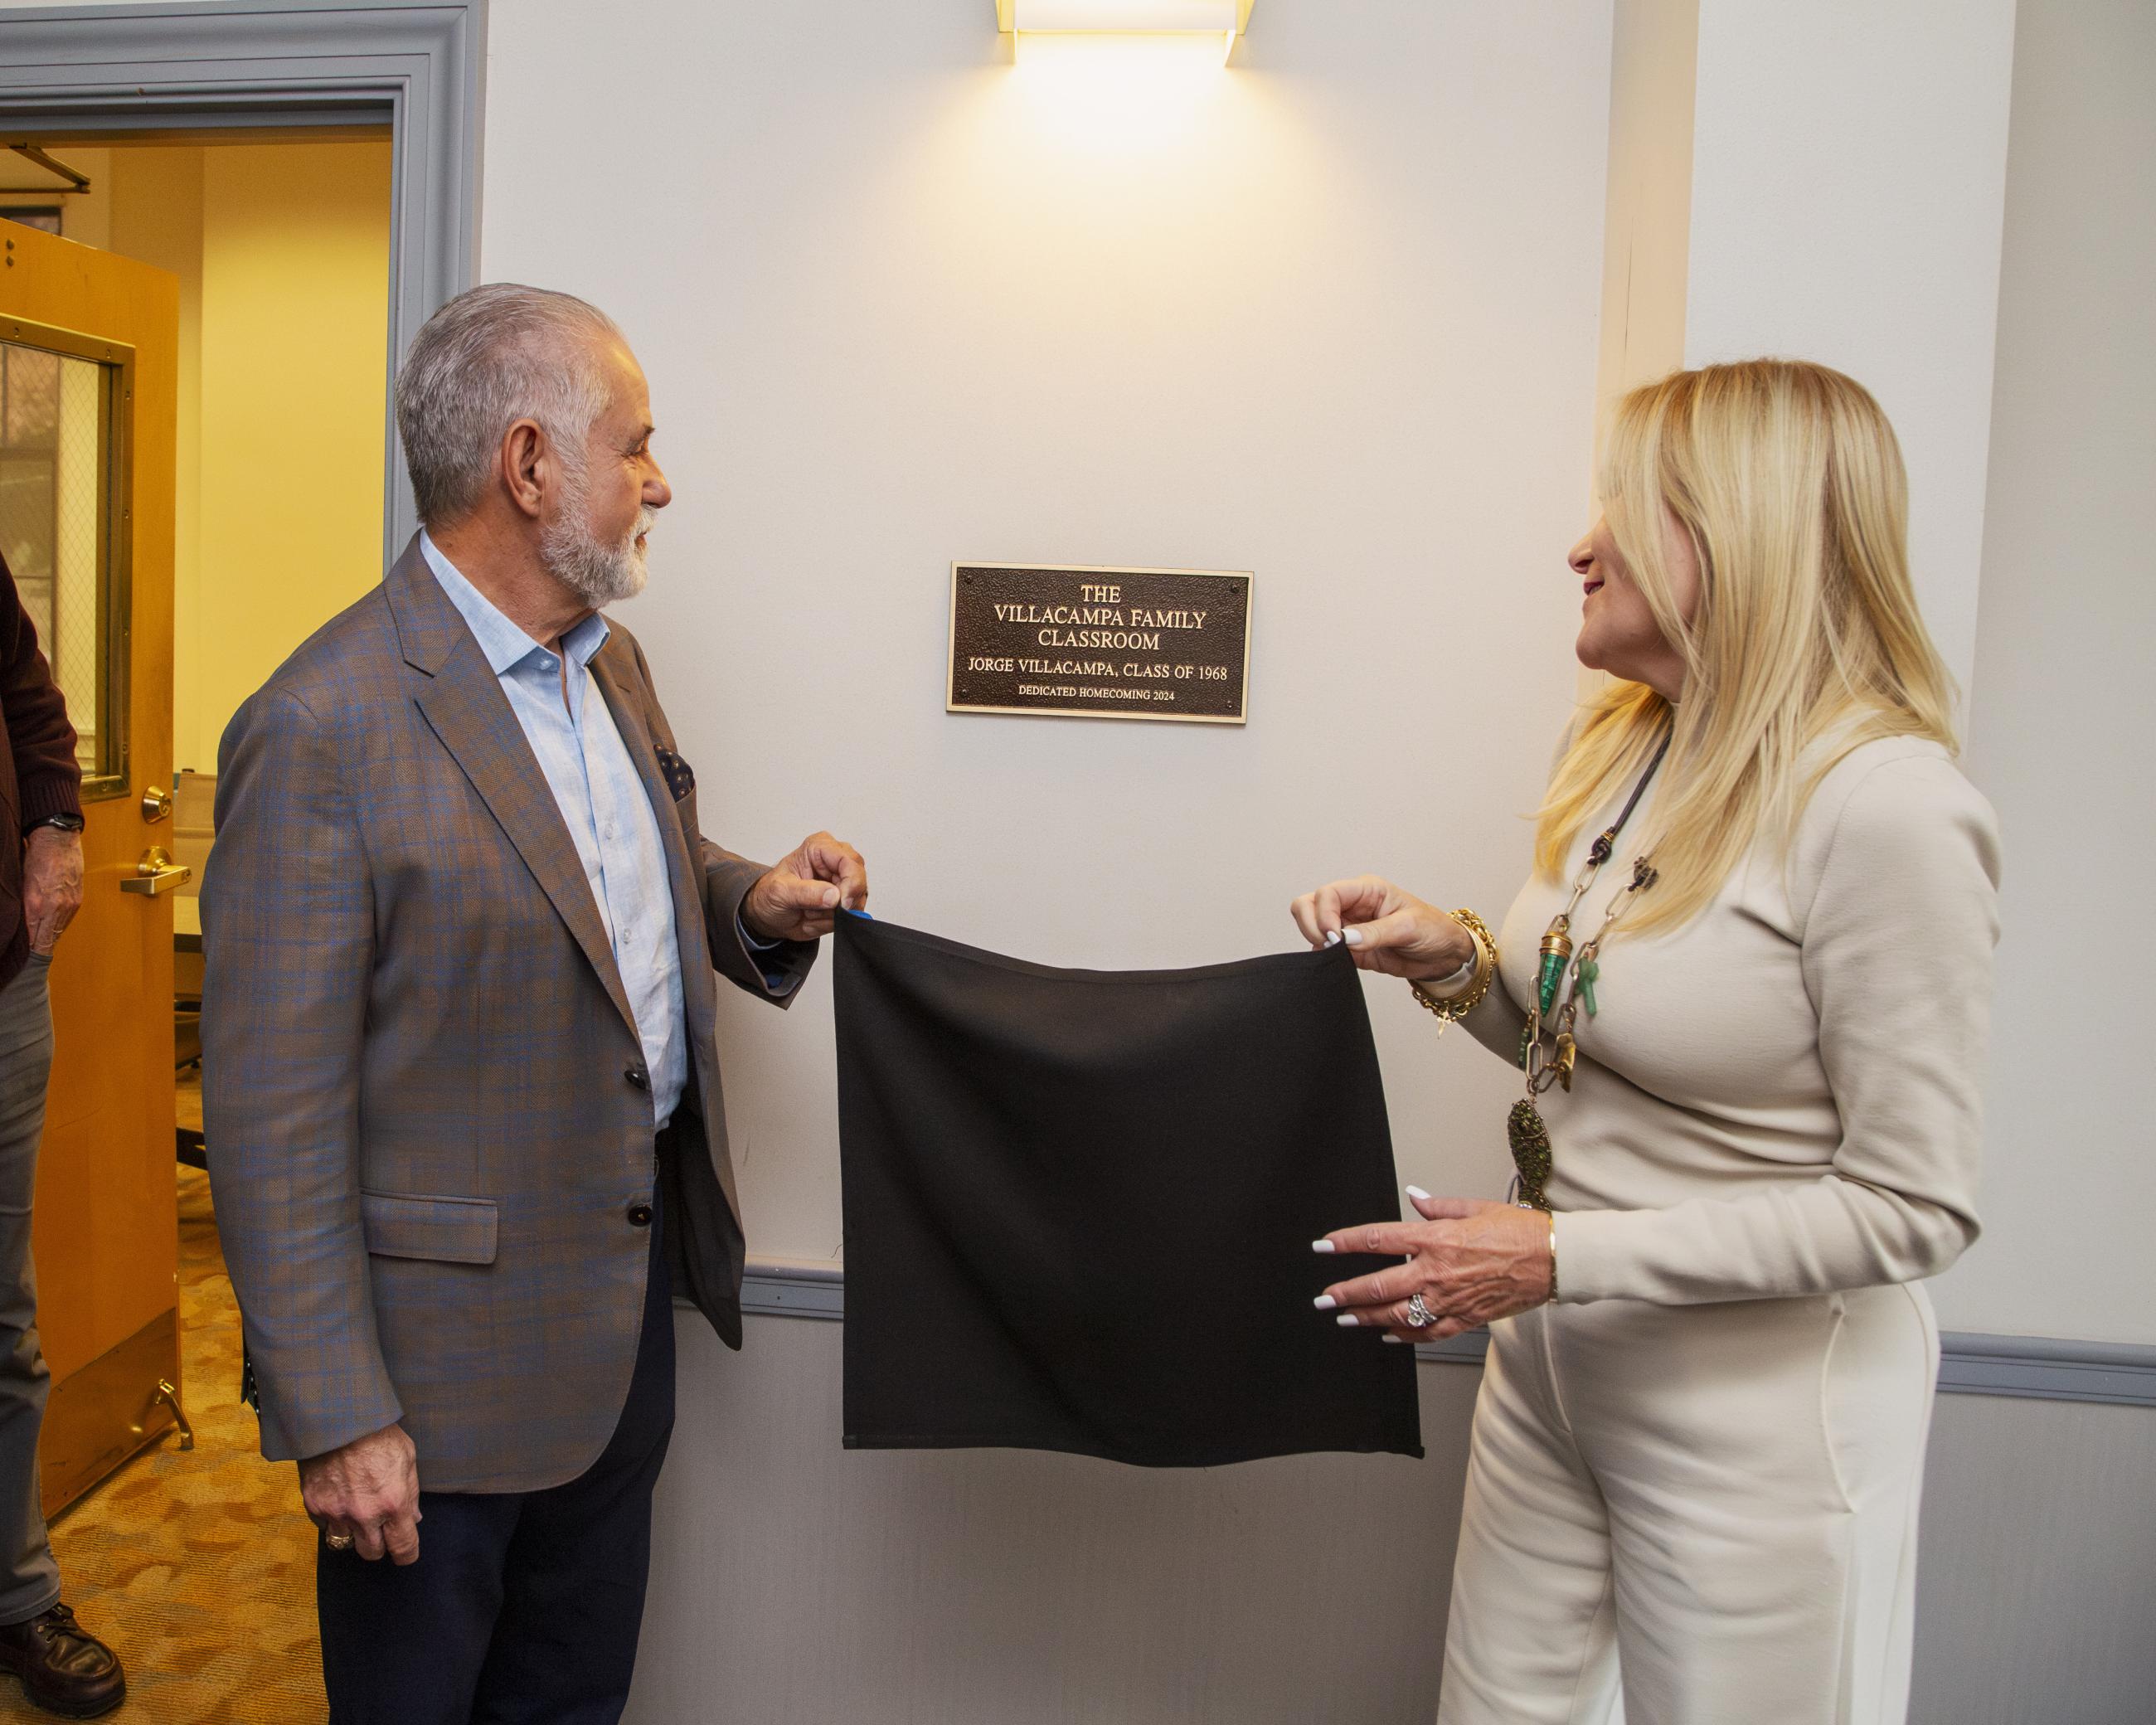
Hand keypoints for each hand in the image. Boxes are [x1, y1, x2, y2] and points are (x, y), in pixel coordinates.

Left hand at [22, 828, 82, 955]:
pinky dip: (57, 928)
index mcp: (37, 905)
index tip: (24, 962)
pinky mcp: (77, 901)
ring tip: (40, 951)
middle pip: (46, 941)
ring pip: (57, 932)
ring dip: (47, 940)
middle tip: (31, 965)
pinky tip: (50, 930)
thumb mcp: (21, 884)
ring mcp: (69, 906)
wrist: (59, 840)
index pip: (32, 939)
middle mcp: (55, 909)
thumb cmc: (36, 858)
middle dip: (38, 952)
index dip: (28, 953)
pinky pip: (65, 921)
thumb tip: (21, 926)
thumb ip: (23, 908)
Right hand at [299, 1423, 420, 1563]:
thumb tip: (413, 1518)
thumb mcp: (407, 1457)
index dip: (407, 1555)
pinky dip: (332, 1520)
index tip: (406, 1554)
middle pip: (372, 1553)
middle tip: (380, 1530)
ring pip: (345, 1543)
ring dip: (353, 1534)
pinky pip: (325, 1527)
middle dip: (379, 1545)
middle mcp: (364, 1514)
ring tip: (357, 1513)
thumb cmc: (378, 1433)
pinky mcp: (315, 1506)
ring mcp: (336, 1512)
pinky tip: (339, 1501)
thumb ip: (410, 1492)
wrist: (338, 1419)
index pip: (403, 1547)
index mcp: (393, 1502)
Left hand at [742, 831, 867, 941]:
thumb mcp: (780, 892)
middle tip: (820, 910)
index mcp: (819, 848)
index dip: (850, 883)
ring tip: (810, 911)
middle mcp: (834, 861)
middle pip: (859, 879)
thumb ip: (806, 893)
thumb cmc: (770, 895)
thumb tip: (833, 896)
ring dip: (834, 914)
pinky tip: (816, 917)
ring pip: (857, 900)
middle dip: (841, 901)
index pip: (849, 860)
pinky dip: (833, 922)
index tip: (841, 903)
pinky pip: (852, 914)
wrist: (767, 915)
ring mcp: (842, 881)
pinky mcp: (845, 900)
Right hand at [1288, 875, 1472, 981]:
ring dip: (1315, 939)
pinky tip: (1337, 961)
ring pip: (1311, 925)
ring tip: (1336, 953)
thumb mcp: (1408, 927)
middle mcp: (1352, 905)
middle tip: (1329, 945)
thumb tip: (1345, 938)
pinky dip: (1322, 956)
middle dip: (1311, 924)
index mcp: (1367, 890)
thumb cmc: (1433, 930)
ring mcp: (1347, 926)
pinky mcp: (1348, 948)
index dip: (1324, 913)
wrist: (1443, 956)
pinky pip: (1322, 949)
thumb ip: (1375, 932)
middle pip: (1309, 904)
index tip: (1335, 936)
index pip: (1329, 893)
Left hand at [1315, 1193, 1552, 1342]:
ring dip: (1366, 1317)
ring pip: (1397, 1314)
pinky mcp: (1465, 1319)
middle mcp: (1437, 1272)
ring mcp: (1449, 1300)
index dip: (1346, 1242)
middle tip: (1323, 1298)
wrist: (1553, 1259)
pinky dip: (1404, 1337)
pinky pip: (1427, 1333)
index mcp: (1436, 1239)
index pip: (1379, 1239)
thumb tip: (1414, 1199)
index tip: (1324, 1246)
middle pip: (1379, 1285)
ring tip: (1345, 1318)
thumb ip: (1438, 1206)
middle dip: (1345, 1293)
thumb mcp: (1475, 1207)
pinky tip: (1388, 1335)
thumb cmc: (1520, 1231)